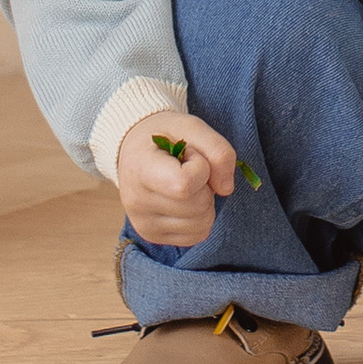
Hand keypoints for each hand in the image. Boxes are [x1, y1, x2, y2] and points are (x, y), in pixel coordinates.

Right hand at [112, 110, 236, 249]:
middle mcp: (136, 202)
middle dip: (205, 185)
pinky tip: (184, 201)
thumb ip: (218, 151)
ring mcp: (144, 224)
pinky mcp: (153, 237)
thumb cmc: (165, 136)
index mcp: (140, 169)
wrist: (136, 152)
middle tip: (186, 169)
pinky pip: (198, 235)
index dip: (200, 167)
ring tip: (184, 184)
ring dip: (204, 202)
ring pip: (202, 224)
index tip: (188, 154)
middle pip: (198, 206)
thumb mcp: (192, 126)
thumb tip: (226, 189)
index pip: (185, 184)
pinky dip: (200, 217)